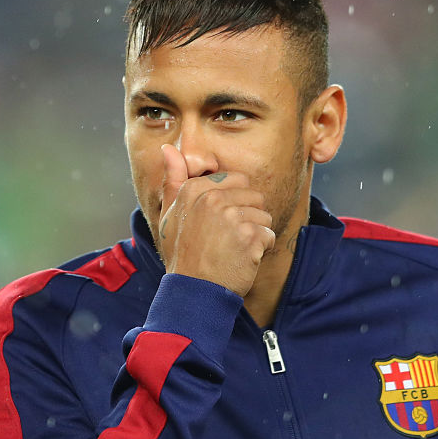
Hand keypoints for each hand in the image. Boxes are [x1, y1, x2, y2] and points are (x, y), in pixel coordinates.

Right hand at [156, 144, 274, 296]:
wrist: (193, 290)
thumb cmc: (182, 253)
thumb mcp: (170, 214)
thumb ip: (173, 179)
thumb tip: (168, 148)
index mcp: (194, 189)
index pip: (235, 180)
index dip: (232, 203)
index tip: (217, 224)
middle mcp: (211, 198)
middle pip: (253, 195)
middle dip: (247, 216)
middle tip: (227, 237)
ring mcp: (231, 216)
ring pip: (263, 215)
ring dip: (254, 234)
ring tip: (233, 249)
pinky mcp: (248, 236)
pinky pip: (268, 235)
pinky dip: (260, 250)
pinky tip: (241, 259)